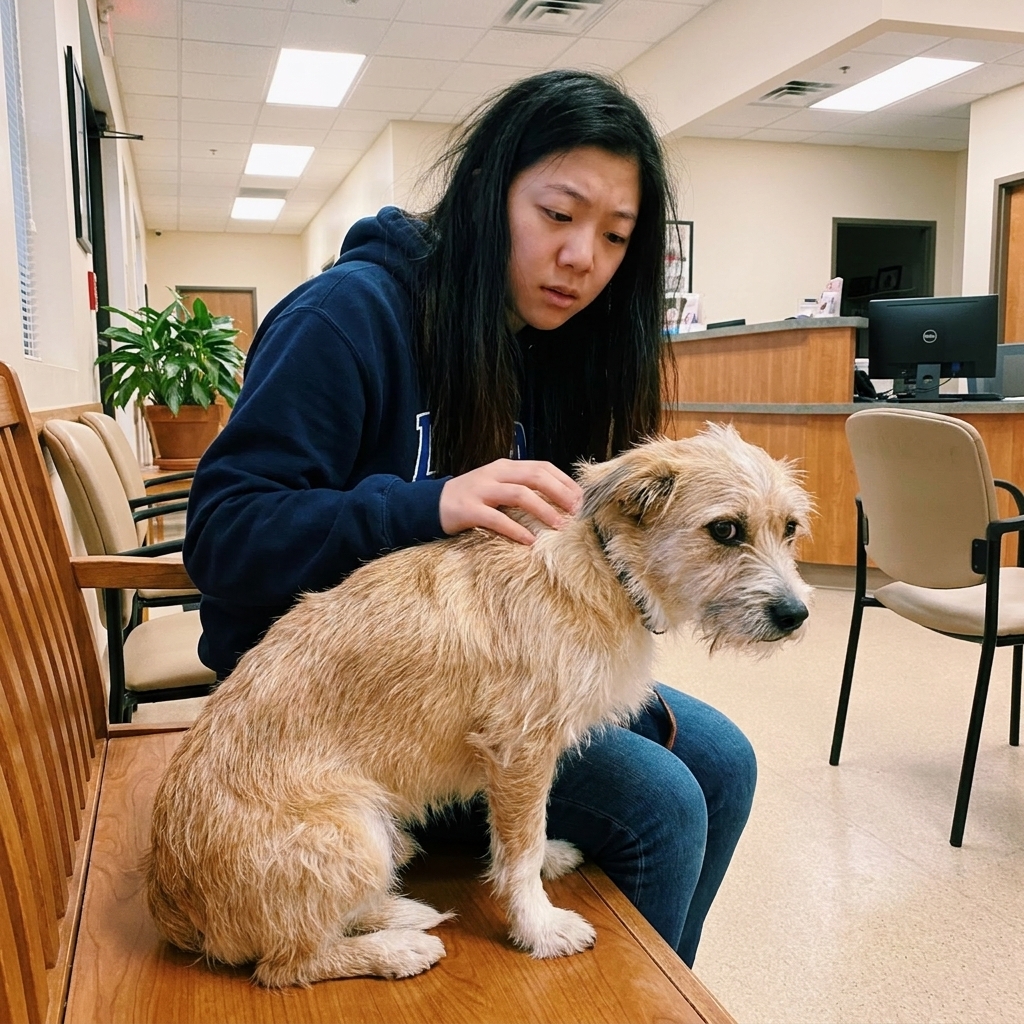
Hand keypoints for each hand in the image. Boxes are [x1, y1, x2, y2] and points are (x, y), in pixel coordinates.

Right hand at [439, 459, 582, 544]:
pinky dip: (516, 530)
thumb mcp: (498, 486)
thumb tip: (559, 501)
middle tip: (576, 511)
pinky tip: (529, 540)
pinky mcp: (469, 509)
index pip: (542, 467)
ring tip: (559, 526)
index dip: (564, 481)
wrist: (431, 505)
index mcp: (506, 466)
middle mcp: (495, 474)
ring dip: (543, 510)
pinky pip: (497, 518)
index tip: (582, 498)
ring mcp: (481, 490)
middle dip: (560, 493)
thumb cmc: (472, 499)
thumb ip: (521, 488)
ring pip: (519, 494)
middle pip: (535, 476)